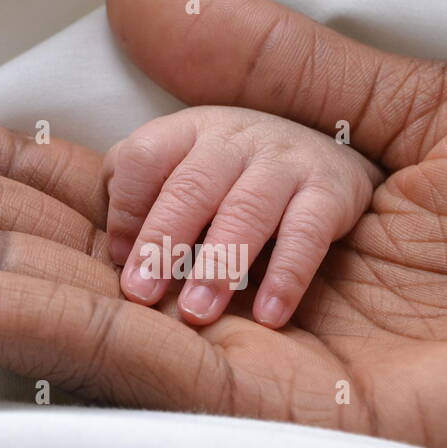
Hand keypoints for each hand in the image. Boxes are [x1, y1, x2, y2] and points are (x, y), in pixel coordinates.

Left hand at [104, 105, 378, 326]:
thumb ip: (137, 195)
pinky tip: (270, 316)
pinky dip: (288, 276)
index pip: (145, 158)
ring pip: (247, 209)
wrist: (331, 155)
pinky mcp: (331, 190)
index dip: (127, 208)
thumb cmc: (235, 178)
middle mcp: (236, 138)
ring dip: (219, 264)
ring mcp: (286, 161)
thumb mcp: (183, 169)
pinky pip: (307, 234)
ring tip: (197, 313)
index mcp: (189, 131)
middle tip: (142, 294)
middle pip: (192, 186)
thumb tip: (115, 250)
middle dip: (163, 242)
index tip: (120, 261)